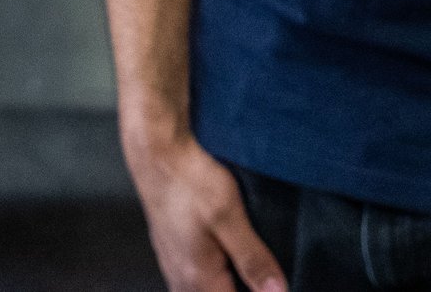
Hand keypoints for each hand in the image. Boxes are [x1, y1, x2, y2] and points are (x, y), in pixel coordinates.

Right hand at [124, 128, 283, 291]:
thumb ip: (253, 259)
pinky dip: (220, 266)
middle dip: (246, 285)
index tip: (274, 280)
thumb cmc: (188, 180)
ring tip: (249, 251)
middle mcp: (182, 279)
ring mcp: (174, 264)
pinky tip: (230, 245)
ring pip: (212, 286)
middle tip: (267, 264)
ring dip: (232, 277)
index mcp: (198, 279)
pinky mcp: (173, 249)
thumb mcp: (229, 217)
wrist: (156, 151)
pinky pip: (201, 273)